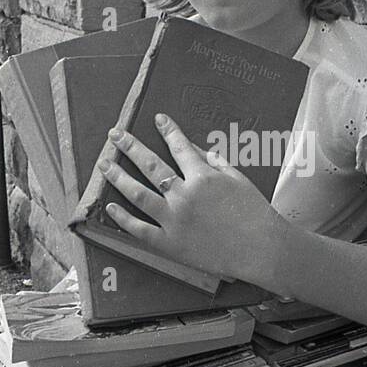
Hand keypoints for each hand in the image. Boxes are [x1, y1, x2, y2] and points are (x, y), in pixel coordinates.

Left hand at [99, 113, 285, 284]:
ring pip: (137, 194)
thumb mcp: (238, 179)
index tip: (158, 118)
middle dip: (130, 146)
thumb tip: (195, 149)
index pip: (179, 146)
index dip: (168, 130)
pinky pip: (140, 229)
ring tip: (104, 165)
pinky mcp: (169, 243)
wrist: (261, 249)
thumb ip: (215, 161)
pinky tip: (110, 206)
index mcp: (202, 176)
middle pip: (150, 165)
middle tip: (115, 134)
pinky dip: (122, 217)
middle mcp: (184, 195)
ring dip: (118, 176)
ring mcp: (174, 220)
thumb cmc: (254, 213)